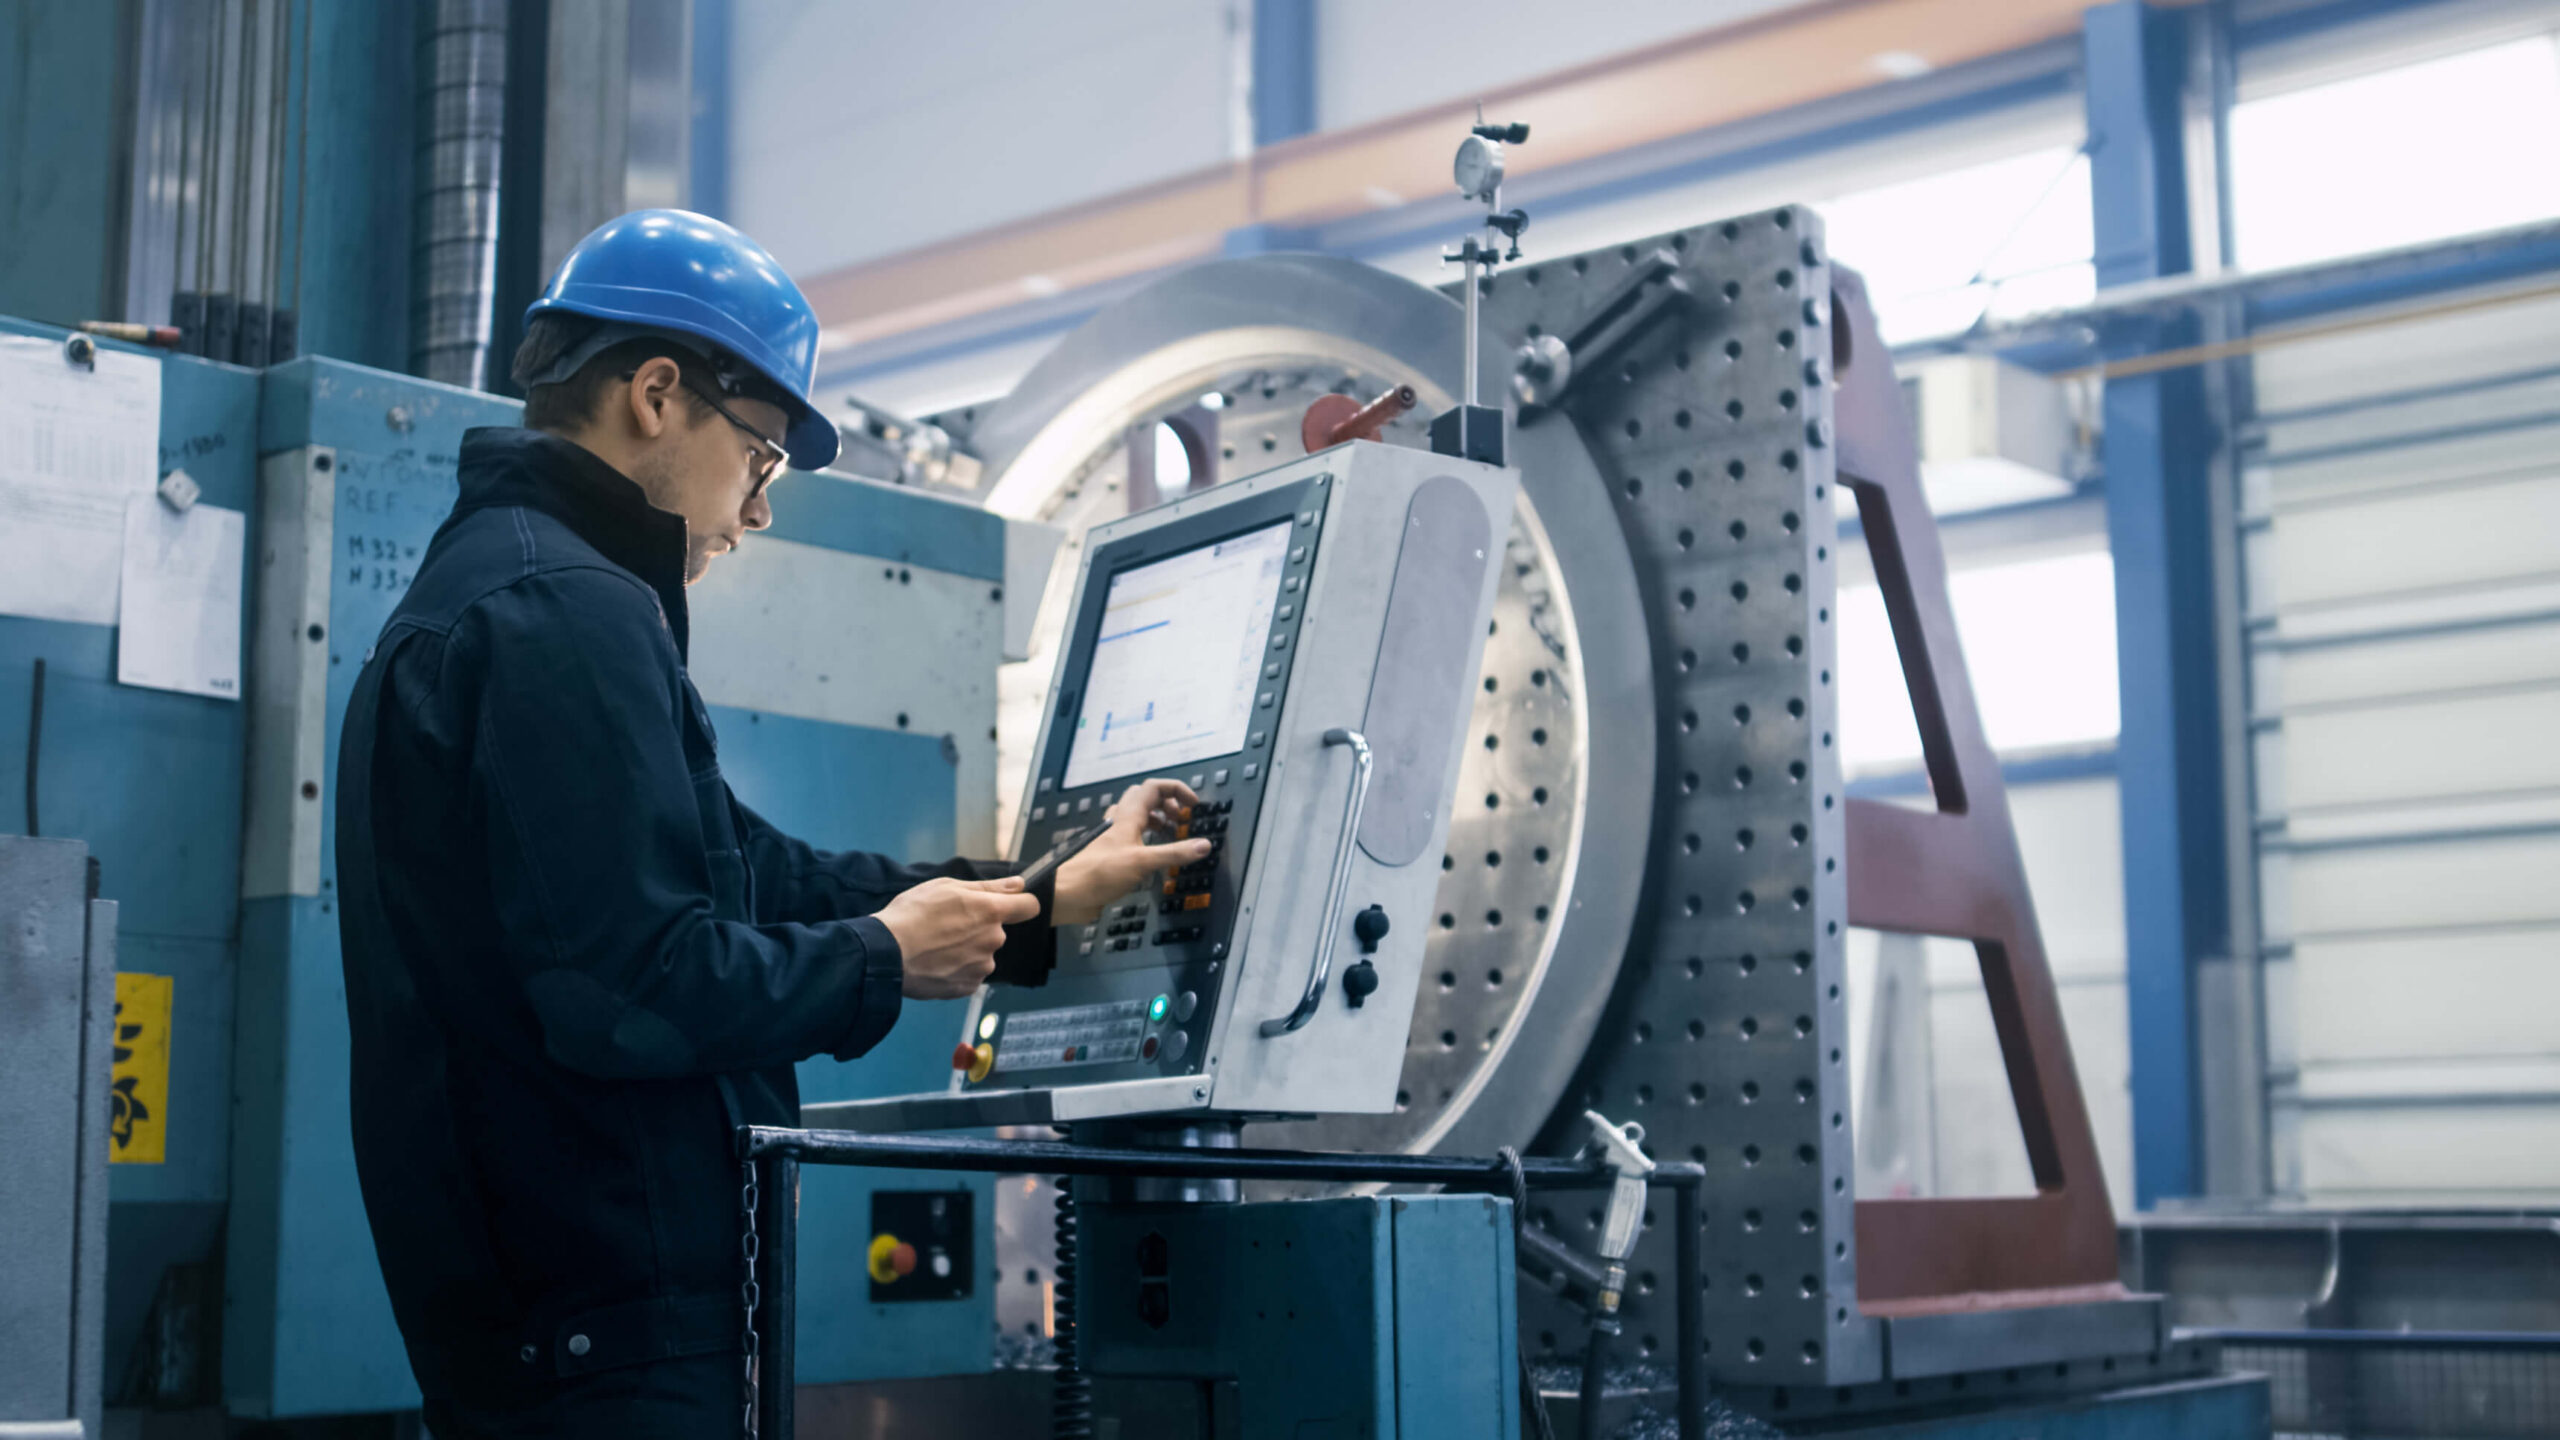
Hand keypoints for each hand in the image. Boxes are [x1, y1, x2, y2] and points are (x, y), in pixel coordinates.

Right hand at [876, 875, 1041, 998]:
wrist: (886, 953)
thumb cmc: (912, 914)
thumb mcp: (947, 887)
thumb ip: (988, 887)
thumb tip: (1018, 884)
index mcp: (990, 911)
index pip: (1029, 906)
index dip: (1020, 904)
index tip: (1009, 905)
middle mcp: (993, 939)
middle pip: (997, 932)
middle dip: (978, 928)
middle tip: (946, 926)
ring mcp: (982, 966)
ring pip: (982, 954)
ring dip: (966, 950)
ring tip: (935, 946)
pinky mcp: (968, 986)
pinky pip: (969, 974)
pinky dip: (956, 969)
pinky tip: (935, 963)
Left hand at [1052, 778, 1214, 926]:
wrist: (1068, 893)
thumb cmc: (1100, 872)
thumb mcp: (1143, 862)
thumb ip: (1174, 853)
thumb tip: (1204, 845)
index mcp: (1128, 816)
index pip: (1154, 788)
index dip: (1176, 790)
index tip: (1193, 805)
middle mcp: (1119, 821)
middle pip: (1145, 798)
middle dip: (1167, 804)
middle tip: (1181, 819)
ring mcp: (1113, 837)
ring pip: (1137, 816)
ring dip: (1157, 820)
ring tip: (1171, 834)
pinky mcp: (1110, 854)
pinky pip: (1131, 837)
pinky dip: (1147, 838)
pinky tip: (1153, 854)